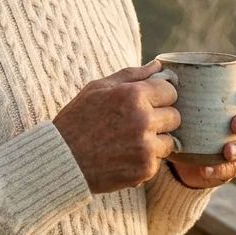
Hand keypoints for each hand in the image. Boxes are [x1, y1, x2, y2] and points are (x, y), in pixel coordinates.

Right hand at [53, 61, 180, 193]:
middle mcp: (144, 120)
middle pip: (174, 116)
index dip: (160, 96)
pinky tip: (124, 157)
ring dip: (155, 141)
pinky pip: (158, 161)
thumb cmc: (77, 120)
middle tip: (137, 124)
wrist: (60, 161)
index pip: (170, 91)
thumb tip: (158, 65)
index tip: (148, 103)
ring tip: (129, 142)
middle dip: (160, 119)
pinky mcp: (145, 169)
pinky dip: (144, 160)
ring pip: (169, 141)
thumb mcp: (98, 88)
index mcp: (133, 95)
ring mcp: (146, 146)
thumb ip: (132, 75)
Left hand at [171, 78, 235, 188]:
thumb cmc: (176, 120)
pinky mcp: (230, 165)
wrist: (175, 156)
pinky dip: (222, 169)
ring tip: (227, 151)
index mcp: (228, 101)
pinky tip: (207, 170)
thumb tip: (157, 62)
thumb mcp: (171, 104)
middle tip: (234, 126)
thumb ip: (166, 84)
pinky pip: (234, 168)